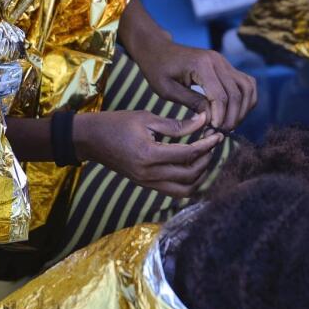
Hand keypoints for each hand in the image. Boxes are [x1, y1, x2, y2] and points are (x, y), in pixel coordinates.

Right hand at [73, 110, 221, 196]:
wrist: (90, 139)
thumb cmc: (117, 123)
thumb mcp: (146, 118)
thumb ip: (176, 124)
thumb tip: (202, 122)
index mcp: (149, 154)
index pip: (188, 154)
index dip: (206, 145)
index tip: (217, 135)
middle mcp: (149, 174)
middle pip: (189, 175)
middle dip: (205, 160)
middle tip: (211, 145)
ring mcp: (146, 182)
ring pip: (183, 190)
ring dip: (198, 176)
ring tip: (203, 157)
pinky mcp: (145, 185)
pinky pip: (172, 191)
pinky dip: (186, 182)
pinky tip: (190, 166)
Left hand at [134, 41, 256, 131]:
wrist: (157, 49)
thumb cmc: (158, 69)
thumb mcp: (167, 90)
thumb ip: (191, 102)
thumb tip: (211, 119)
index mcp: (201, 65)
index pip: (220, 96)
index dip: (220, 117)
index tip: (213, 131)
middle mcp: (217, 61)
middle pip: (237, 93)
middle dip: (232, 116)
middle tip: (222, 132)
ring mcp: (224, 62)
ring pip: (247, 87)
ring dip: (243, 108)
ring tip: (230, 124)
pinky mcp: (226, 66)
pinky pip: (245, 83)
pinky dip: (246, 99)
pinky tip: (235, 113)